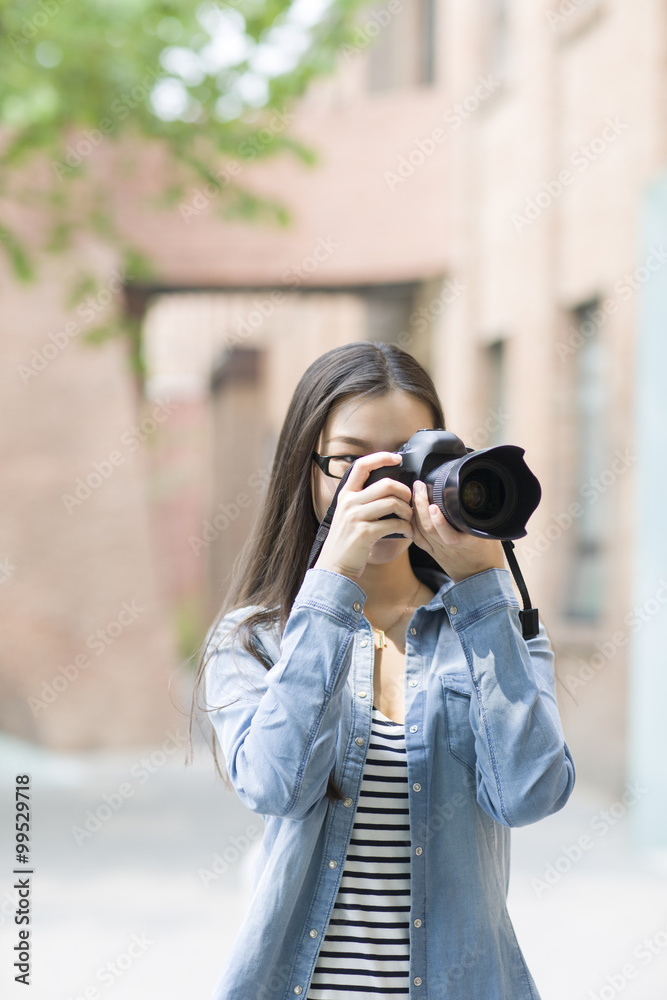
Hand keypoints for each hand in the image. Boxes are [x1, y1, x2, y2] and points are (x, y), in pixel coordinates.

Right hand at [314, 453, 413, 581]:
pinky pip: (394, 524)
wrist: (334, 568)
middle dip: (404, 492)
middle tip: (409, 501)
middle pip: (386, 484)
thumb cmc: (346, 543)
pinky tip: (407, 533)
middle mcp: (349, 503)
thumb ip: (361, 501)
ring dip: (407, 512)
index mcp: (346, 495)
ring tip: (409, 520)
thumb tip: (387, 489)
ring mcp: (356, 517)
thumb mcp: (347, 516)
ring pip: (392, 503)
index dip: (381, 457)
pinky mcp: (364, 533)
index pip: (361, 466)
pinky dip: (406, 528)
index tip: (397, 458)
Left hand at [410, 480, 504, 582]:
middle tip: (419, 486)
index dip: (438, 520)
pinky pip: (418, 539)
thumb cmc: (488, 556)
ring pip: (420, 532)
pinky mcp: (433, 554)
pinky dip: (412, 525)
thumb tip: (476, 498)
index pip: (449, 534)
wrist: (481, 580)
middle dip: (420, 505)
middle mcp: (450, 548)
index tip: (434, 504)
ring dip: (414, 512)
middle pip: (429, 528)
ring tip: (414, 494)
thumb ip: (481, 518)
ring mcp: (439, 551)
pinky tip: (410, 513)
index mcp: (467, 543)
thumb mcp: (491, 535)